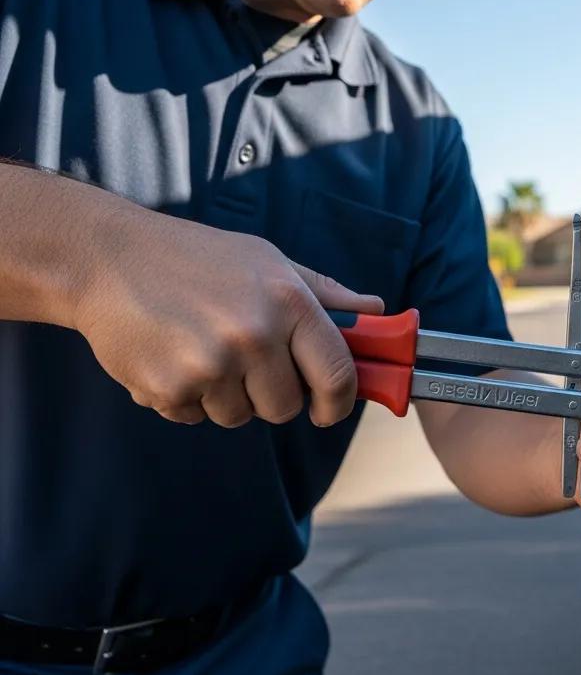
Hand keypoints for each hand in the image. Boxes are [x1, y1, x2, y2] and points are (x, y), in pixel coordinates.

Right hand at [74, 204, 382, 428]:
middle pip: (286, 406)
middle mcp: (255, 334)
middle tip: (250, 362)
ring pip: (240, 416)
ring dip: (227, 395)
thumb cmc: (198, 256)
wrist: (109, 259)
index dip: (341, 402)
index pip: (338, 374)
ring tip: (204, 349)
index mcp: (289, 300)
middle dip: (274, 394)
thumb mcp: (269, 260)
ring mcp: (210, 364)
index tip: (330, 408)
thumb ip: (325, 293)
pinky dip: (188, 398)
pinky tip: (174, 355)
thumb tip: (377, 311)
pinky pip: (196, 417)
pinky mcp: (169, 389)